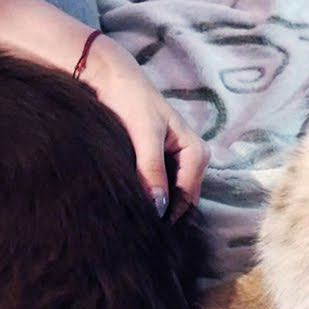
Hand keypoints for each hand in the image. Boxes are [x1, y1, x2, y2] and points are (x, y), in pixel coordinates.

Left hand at [82, 35, 209, 219]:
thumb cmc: (131, 100)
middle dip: (162, 213)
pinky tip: (130, 202)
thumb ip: (151, 169)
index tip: (144, 229)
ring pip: (170, 195)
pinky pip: (160, 187)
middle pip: (182, 199)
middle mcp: (192, 159)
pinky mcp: (161, 162)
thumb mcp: (143, 134)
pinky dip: (147, 196)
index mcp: (196, 152)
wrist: (112, 79)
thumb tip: (158, 206)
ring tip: (130, 217)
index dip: (168, 214)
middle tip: (134, 227)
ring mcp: (178, 162)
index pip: (187, 196)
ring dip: (154, 206)